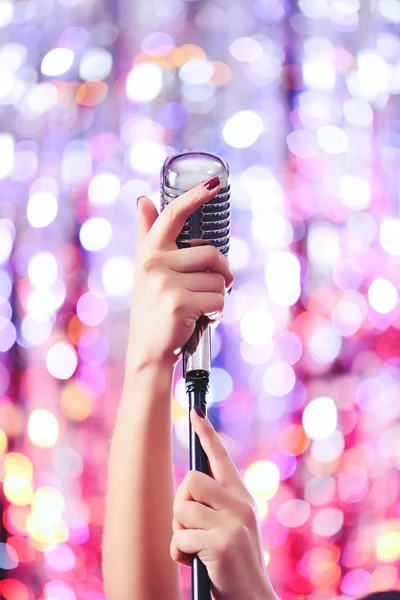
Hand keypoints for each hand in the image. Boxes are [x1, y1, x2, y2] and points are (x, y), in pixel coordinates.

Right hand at [127, 180, 233, 370]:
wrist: (148, 352)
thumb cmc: (153, 309)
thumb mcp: (147, 270)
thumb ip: (147, 235)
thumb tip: (143, 199)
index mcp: (149, 252)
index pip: (172, 215)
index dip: (194, 197)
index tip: (214, 184)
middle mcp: (153, 263)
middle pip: (212, 254)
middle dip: (221, 274)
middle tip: (212, 289)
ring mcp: (164, 283)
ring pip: (219, 279)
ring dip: (219, 296)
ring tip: (200, 308)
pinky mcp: (179, 303)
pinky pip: (219, 300)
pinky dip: (218, 313)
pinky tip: (201, 320)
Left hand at [171, 409, 277, 599]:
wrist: (252, 599)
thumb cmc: (232, 564)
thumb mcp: (231, 527)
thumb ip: (215, 505)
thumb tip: (189, 486)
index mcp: (241, 497)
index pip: (221, 458)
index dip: (207, 434)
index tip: (195, 413)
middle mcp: (241, 503)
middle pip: (190, 479)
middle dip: (181, 504)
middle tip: (191, 528)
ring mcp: (234, 522)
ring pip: (183, 507)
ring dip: (180, 532)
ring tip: (195, 548)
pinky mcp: (223, 542)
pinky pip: (181, 537)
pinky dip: (180, 553)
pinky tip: (196, 563)